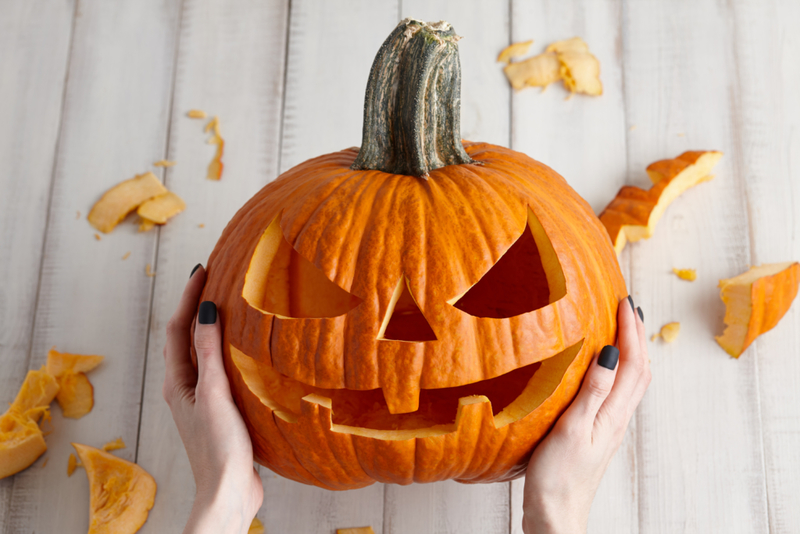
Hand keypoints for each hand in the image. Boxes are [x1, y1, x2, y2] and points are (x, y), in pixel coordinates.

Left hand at [163, 265, 262, 533]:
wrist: (228, 493)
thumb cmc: (219, 447)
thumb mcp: (213, 394)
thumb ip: (208, 352)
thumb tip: (204, 309)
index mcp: (178, 382)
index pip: (178, 328)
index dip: (188, 297)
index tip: (203, 270)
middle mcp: (186, 388)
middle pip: (187, 338)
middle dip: (198, 307)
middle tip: (215, 280)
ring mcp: (204, 400)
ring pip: (205, 354)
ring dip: (213, 328)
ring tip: (232, 306)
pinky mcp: (222, 411)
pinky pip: (222, 370)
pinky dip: (230, 352)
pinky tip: (248, 351)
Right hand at [522, 297, 649, 533]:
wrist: (555, 515)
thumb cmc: (558, 477)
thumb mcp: (573, 429)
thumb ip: (593, 391)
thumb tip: (612, 352)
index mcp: (614, 414)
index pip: (633, 364)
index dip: (631, 331)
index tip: (625, 301)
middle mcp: (618, 417)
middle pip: (640, 370)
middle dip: (637, 335)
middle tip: (627, 306)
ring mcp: (609, 426)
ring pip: (631, 381)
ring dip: (630, 351)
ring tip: (620, 328)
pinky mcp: (597, 432)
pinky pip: (616, 392)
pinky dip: (617, 369)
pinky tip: (600, 366)